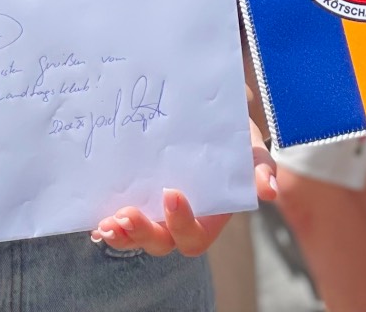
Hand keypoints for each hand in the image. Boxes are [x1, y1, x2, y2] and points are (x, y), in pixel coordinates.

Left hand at [92, 116, 275, 255]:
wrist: (213, 122)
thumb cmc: (235, 140)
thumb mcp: (251, 149)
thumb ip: (259, 169)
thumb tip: (268, 191)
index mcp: (210, 217)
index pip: (194, 236)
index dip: (181, 223)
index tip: (171, 193)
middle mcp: (181, 222)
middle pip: (161, 242)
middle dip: (142, 233)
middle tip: (125, 215)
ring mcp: (158, 215)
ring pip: (138, 238)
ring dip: (121, 235)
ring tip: (106, 225)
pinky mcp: (139, 202)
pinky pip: (123, 222)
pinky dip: (109, 225)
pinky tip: (96, 220)